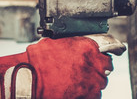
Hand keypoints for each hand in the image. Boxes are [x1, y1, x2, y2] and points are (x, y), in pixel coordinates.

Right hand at [0, 36, 114, 98]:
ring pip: (101, 82)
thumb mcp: (57, 43)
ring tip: (79, 82)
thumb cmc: (38, 61)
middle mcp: (92, 63)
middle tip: (87, 71)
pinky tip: (78, 91)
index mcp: (87, 47)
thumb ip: (75, 43)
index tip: (99, 58)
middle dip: (98, 69)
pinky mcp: (86, 95)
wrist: (28, 79)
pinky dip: (88, 94)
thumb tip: (82, 44)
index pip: (108, 49)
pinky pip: (95, 95)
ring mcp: (91, 81)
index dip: (101, 55)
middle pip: (106, 67)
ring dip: (93, 82)